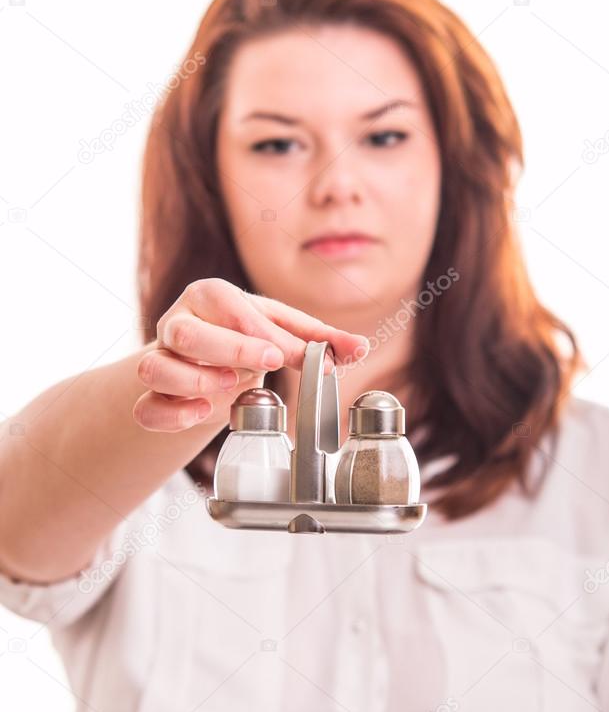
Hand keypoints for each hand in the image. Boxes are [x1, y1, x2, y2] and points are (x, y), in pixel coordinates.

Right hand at [132, 278, 367, 432]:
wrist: (208, 358)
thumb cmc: (248, 336)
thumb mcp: (284, 331)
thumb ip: (321, 340)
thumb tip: (360, 347)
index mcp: (212, 295)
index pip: (229, 310)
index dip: (254, 336)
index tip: (280, 357)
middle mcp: (178, 321)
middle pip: (184, 334)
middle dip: (224, 353)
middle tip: (256, 371)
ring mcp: (159, 357)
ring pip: (156, 369)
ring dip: (192, 384)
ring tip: (227, 391)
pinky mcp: (150, 394)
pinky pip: (145, 408)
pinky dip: (170, 416)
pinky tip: (201, 415)